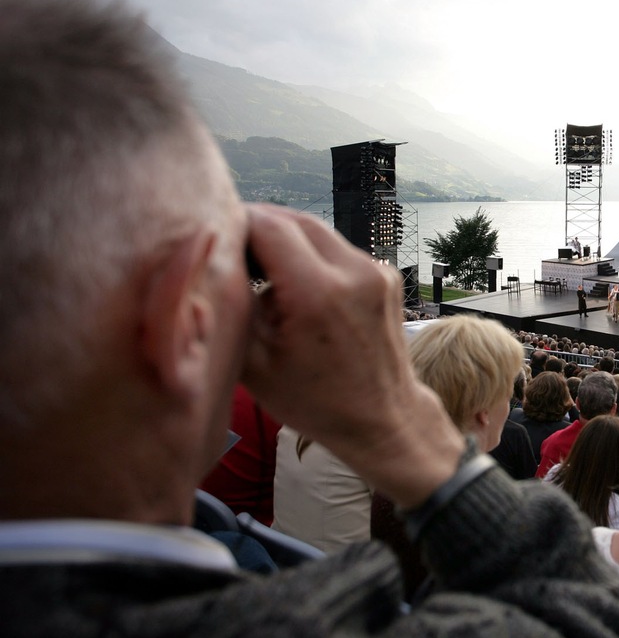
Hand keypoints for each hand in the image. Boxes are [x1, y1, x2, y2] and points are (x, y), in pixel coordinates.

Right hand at [241, 205, 462, 507]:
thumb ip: (232, 306)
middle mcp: (354, 272)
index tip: (214, 240)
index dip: (236, 225)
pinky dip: (311, 256)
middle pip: (294, 220)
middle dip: (259, 227)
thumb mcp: (254, 363)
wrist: (383, 417)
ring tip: (259, 267)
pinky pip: (338, 250)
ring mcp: (376, 271)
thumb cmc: (314, 400)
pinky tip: (293, 283)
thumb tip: (213, 263)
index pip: (268, 226)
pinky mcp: (386, 275)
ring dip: (285, 240)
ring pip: (318, 232)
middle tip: (231, 249)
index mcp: (318, 293)